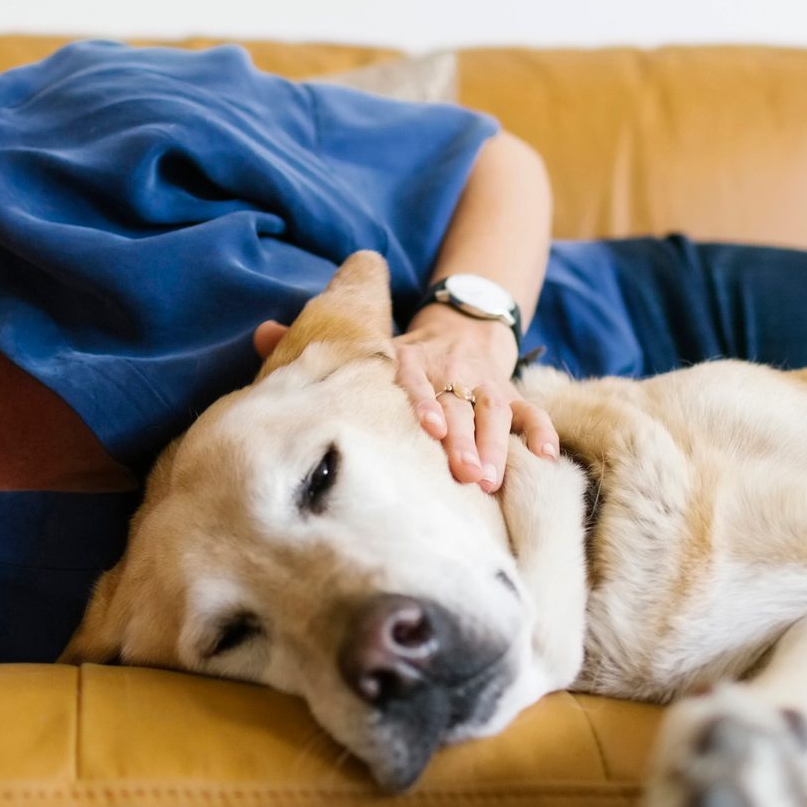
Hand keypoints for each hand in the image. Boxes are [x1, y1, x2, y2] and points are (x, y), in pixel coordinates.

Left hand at [255, 308, 559, 492]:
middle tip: (462, 476)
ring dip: (495, 446)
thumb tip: (261, 334)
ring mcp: (483, 383)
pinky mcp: (510, 393)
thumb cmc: (399, 356)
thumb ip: (314, 344)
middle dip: (463, 440)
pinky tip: (546, 457)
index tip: (427, 427)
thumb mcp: (366, 345)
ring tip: (489, 480)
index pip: (416, 379)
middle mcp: (450, 369)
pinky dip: (540, 432)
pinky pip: (530, 411)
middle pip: (459, 405)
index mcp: (412, 359)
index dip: (423, 402)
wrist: (461, 325)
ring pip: (494, 413)